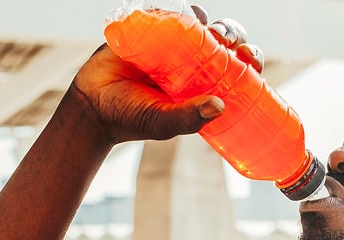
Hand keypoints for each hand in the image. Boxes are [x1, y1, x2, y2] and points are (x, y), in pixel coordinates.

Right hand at [70, 5, 264, 142]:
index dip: (249, 61)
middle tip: (230, 42)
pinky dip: (182, 12)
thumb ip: (188, 118)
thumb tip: (220, 107)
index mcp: (203, 85)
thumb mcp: (162, 123)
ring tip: (212, 30)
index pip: (236, 69)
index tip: (251, 60)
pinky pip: (170, 14)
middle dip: (234, 36)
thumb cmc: (131, 119)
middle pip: (224, 42)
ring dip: (213, 23)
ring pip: (203, 25)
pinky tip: (191, 14)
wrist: (92, 105)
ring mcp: (171, 45)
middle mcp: (191, 63)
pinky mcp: (150, 30)